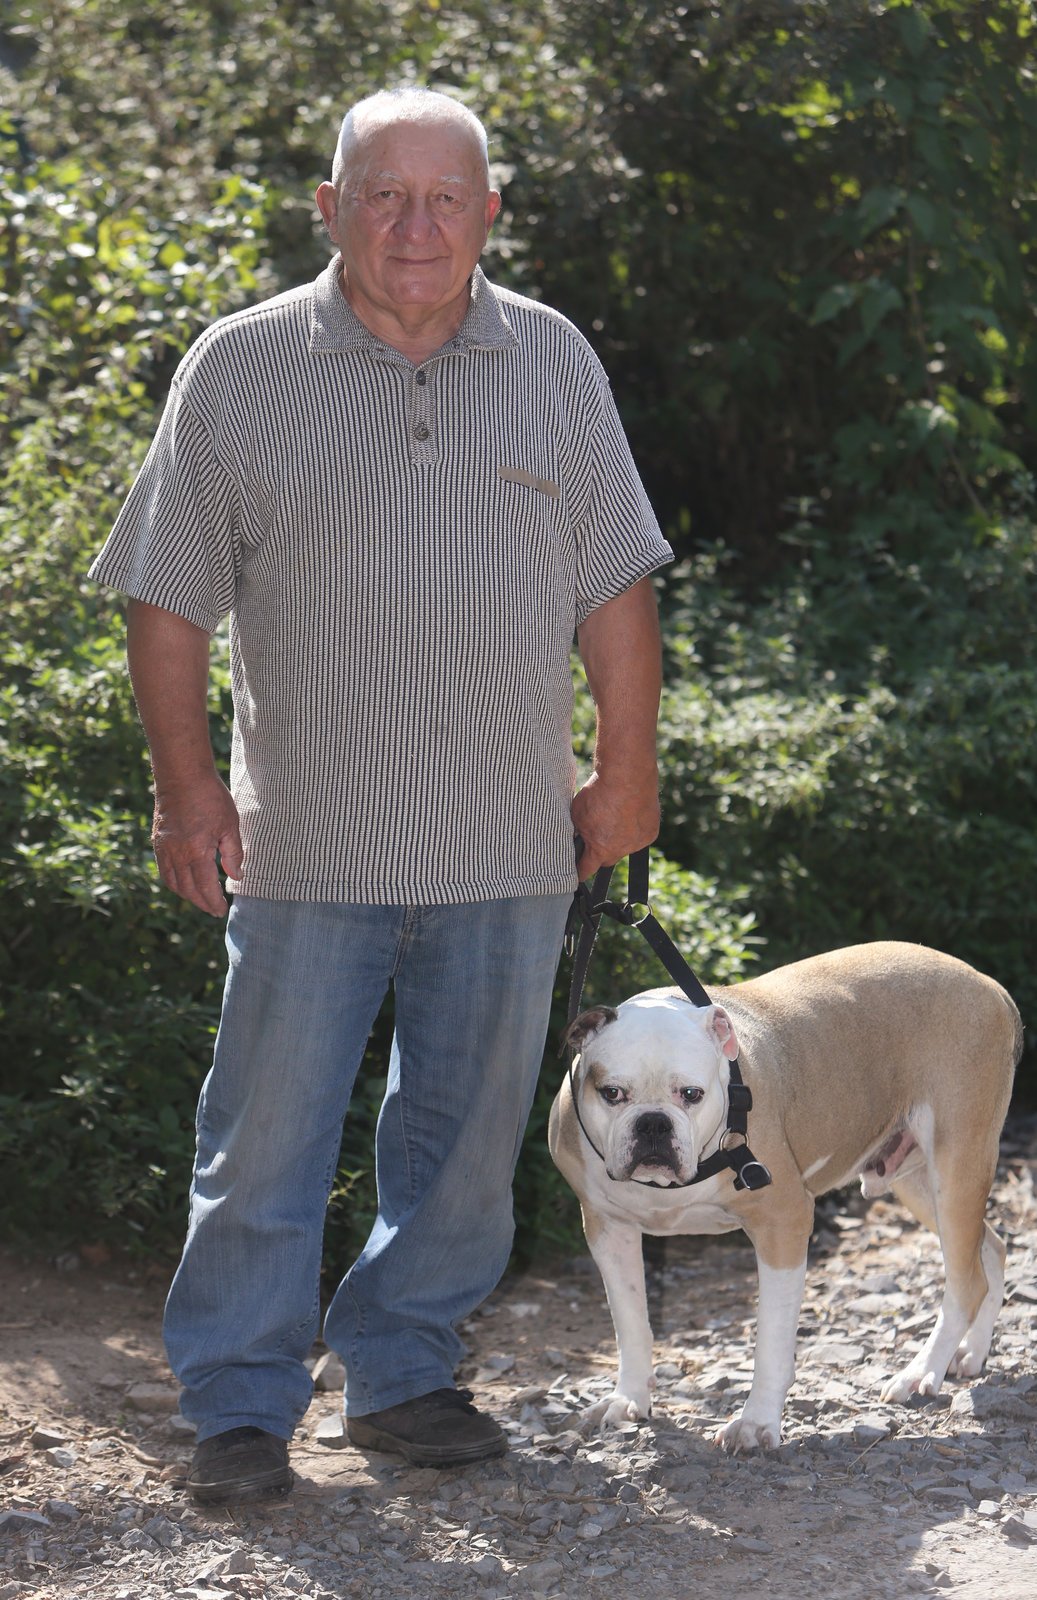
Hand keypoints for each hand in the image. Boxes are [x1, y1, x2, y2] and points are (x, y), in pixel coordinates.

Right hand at [151, 773, 243, 916]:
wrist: (182, 775)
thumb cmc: (210, 798)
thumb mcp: (230, 825)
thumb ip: (233, 854)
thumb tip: (236, 876)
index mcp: (196, 853)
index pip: (205, 888)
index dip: (214, 902)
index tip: (221, 910)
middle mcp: (176, 855)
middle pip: (188, 890)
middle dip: (202, 903)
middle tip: (214, 909)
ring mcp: (164, 849)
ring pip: (173, 883)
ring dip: (187, 895)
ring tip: (201, 899)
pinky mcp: (158, 841)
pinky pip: (164, 871)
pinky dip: (174, 882)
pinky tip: (185, 882)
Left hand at [570, 769, 659, 880]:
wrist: (627, 775)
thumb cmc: (599, 792)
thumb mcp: (576, 813)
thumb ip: (577, 831)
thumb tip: (575, 838)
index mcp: (600, 849)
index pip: (586, 871)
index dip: (579, 873)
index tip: (576, 875)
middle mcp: (621, 850)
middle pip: (607, 860)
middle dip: (600, 852)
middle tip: (596, 833)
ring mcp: (638, 842)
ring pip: (624, 848)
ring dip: (619, 839)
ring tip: (614, 817)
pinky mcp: (651, 833)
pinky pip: (639, 837)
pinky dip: (634, 829)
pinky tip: (629, 814)